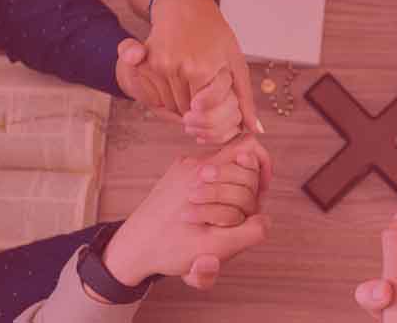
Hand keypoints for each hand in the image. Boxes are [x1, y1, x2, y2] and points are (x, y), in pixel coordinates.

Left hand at [100, 136, 272, 290]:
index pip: (248, 147)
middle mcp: (194, 165)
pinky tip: (201, 219)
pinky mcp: (173, 177)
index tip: (261, 193)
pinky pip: (204, 179)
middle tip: (239, 215)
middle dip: (246, 190)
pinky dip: (211, 197)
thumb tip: (265, 217)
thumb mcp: (216, 247)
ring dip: (227, 196)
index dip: (262, 167)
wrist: (131, 249)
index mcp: (206, 174)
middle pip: (238, 162)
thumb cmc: (171, 249)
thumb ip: (250, 231)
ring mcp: (182, 169)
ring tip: (215, 220)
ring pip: (221, 171)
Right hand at [123, 0, 263, 137]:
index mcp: (202, 68)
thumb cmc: (214, 35)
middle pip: (187, 113)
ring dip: (182, 108)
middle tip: (205, 99)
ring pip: (170, 108)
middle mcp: (177, 68)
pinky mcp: (144, 65)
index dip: (212, 115)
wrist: (184, 8)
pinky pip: (154, 98)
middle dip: (198, 114)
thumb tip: (256, 130)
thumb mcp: (236, 63)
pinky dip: (167, 101)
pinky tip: (178, 87)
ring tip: (192, 89)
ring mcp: (159, 66)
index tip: (214, 109)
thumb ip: (244, 98)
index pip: (206, 112)